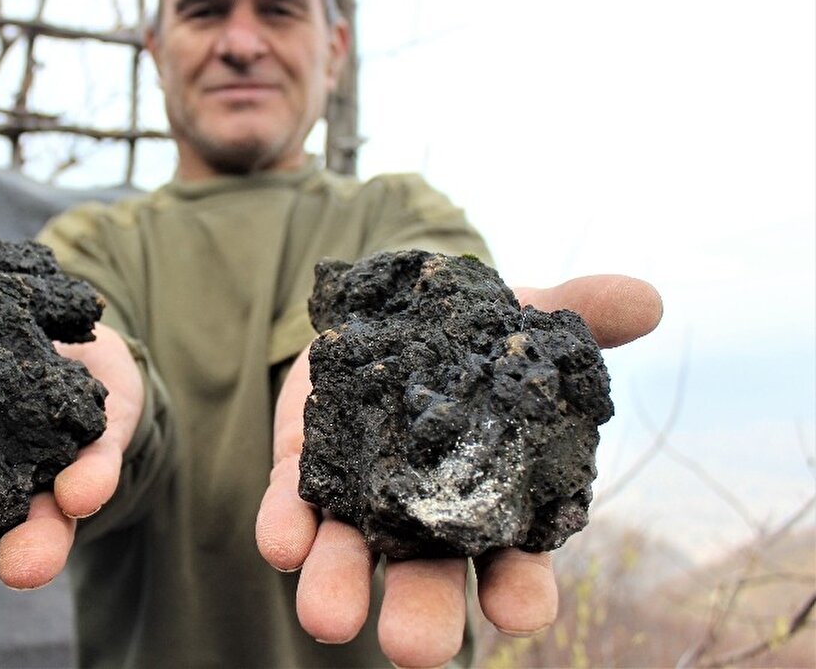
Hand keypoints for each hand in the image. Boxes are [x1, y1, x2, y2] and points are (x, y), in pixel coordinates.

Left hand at [255, 275, 662, 667]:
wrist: (383, 315)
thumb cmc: (473, 338)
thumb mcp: (526, 318)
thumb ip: (584, 312)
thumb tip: (649, 298)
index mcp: (494, 503)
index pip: (515, 565)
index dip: (521, 590)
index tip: (520, 609)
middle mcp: (426, 521)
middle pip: (430, 583)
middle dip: (424, 617)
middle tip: (415, 650)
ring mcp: (362, 502)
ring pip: (353, 562)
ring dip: (340, 590)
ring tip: (329, 619)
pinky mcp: (306, 474)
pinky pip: (294, 511)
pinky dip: (286, 528)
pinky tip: (282, 544)